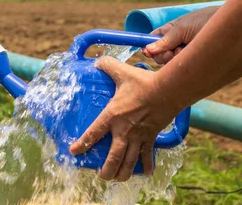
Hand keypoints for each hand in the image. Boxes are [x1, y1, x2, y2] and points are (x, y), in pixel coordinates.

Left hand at [68, 56, 180, 181]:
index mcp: (112, 115)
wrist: (168, 90)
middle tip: (101, 175)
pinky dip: (147, 165)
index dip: (82, 144)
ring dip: (123, 172)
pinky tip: (146, 173)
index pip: (93, 133)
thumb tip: (96, 62)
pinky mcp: (151, 137)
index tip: (74, 152)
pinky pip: (148, 155)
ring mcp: (138, 136)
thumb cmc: (143, 82)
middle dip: (106, 170)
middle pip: (113, 157)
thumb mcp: (121, 71)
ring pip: (129, 161)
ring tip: (117, 178)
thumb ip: (107, 65)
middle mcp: (124, 130)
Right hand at [143, 6, 219, 64]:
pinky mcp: (194, 63)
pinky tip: (192, 57)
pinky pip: (182, 68)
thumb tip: (146, 50)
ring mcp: (185, 53)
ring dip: (174, 59)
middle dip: (162, 55)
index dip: (148, 46)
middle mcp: (176, 43)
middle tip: (172, 52)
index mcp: (170, 31)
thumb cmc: (206, 20)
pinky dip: (184, 64)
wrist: (232, 25)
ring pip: (169, 63)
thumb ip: (165, 40)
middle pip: (158, 55)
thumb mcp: (182, 28)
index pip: (153, 40)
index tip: (147, 52)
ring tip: (186, 51)